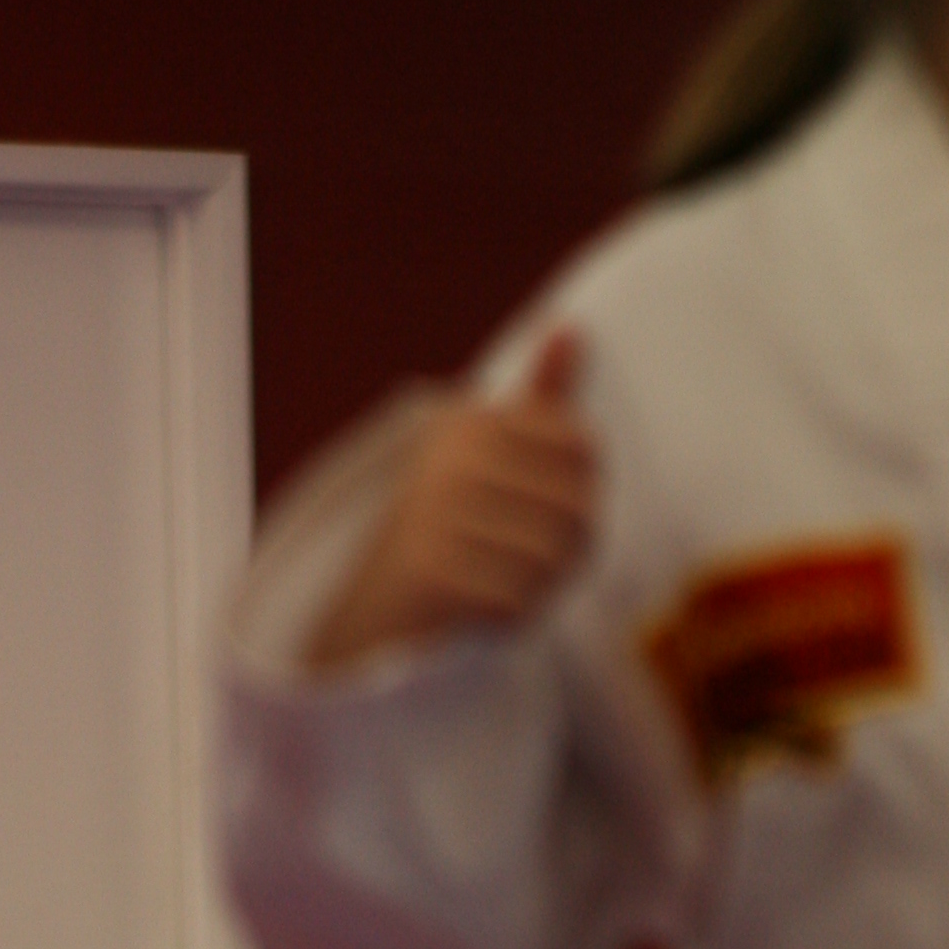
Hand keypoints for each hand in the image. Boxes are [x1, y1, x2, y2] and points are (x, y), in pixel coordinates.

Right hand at [306, 331, 597, 672]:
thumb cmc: (440, 542)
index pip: (583, 447)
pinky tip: (477, 618)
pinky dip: (507, 621)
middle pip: (576, 506)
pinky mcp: (429, 570)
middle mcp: (451, 454)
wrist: (365, 621)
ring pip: (551, 556)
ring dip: (535, 590)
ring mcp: (436, 510)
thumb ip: (537, 404)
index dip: (577, 498)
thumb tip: (571, 327)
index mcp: (469, 421)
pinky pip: (516, 599)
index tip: (530, 521)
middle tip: (513, 571)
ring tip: (494, 592)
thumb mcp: (487, 463)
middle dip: (562, 554)